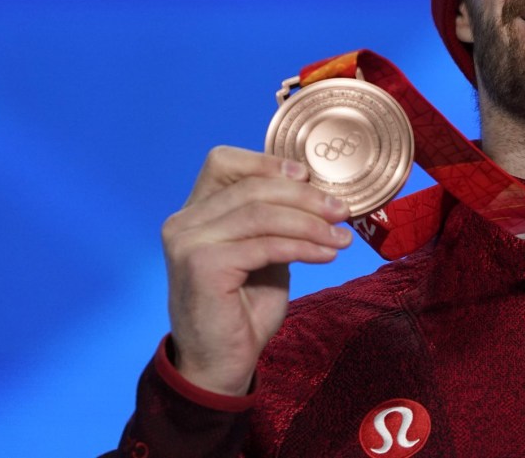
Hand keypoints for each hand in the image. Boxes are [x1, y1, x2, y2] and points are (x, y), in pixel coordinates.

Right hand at [161, 145, 351, 395]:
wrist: (221, 362)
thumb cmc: (243, 306)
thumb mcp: (263, 251)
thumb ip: (275, 218)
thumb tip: (317, 190)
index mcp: (194, 211)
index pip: (223, 162)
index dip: (267, 161)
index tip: (309, 177)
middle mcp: (183, 222)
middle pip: (252, 187)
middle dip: (305, 197)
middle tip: (342, 210)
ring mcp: (188, 243)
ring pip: (261, 214)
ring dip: (310, 223)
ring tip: (341, 237)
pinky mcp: (202, 266)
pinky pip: (265, 245)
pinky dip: (303, 247)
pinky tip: (326, 254)